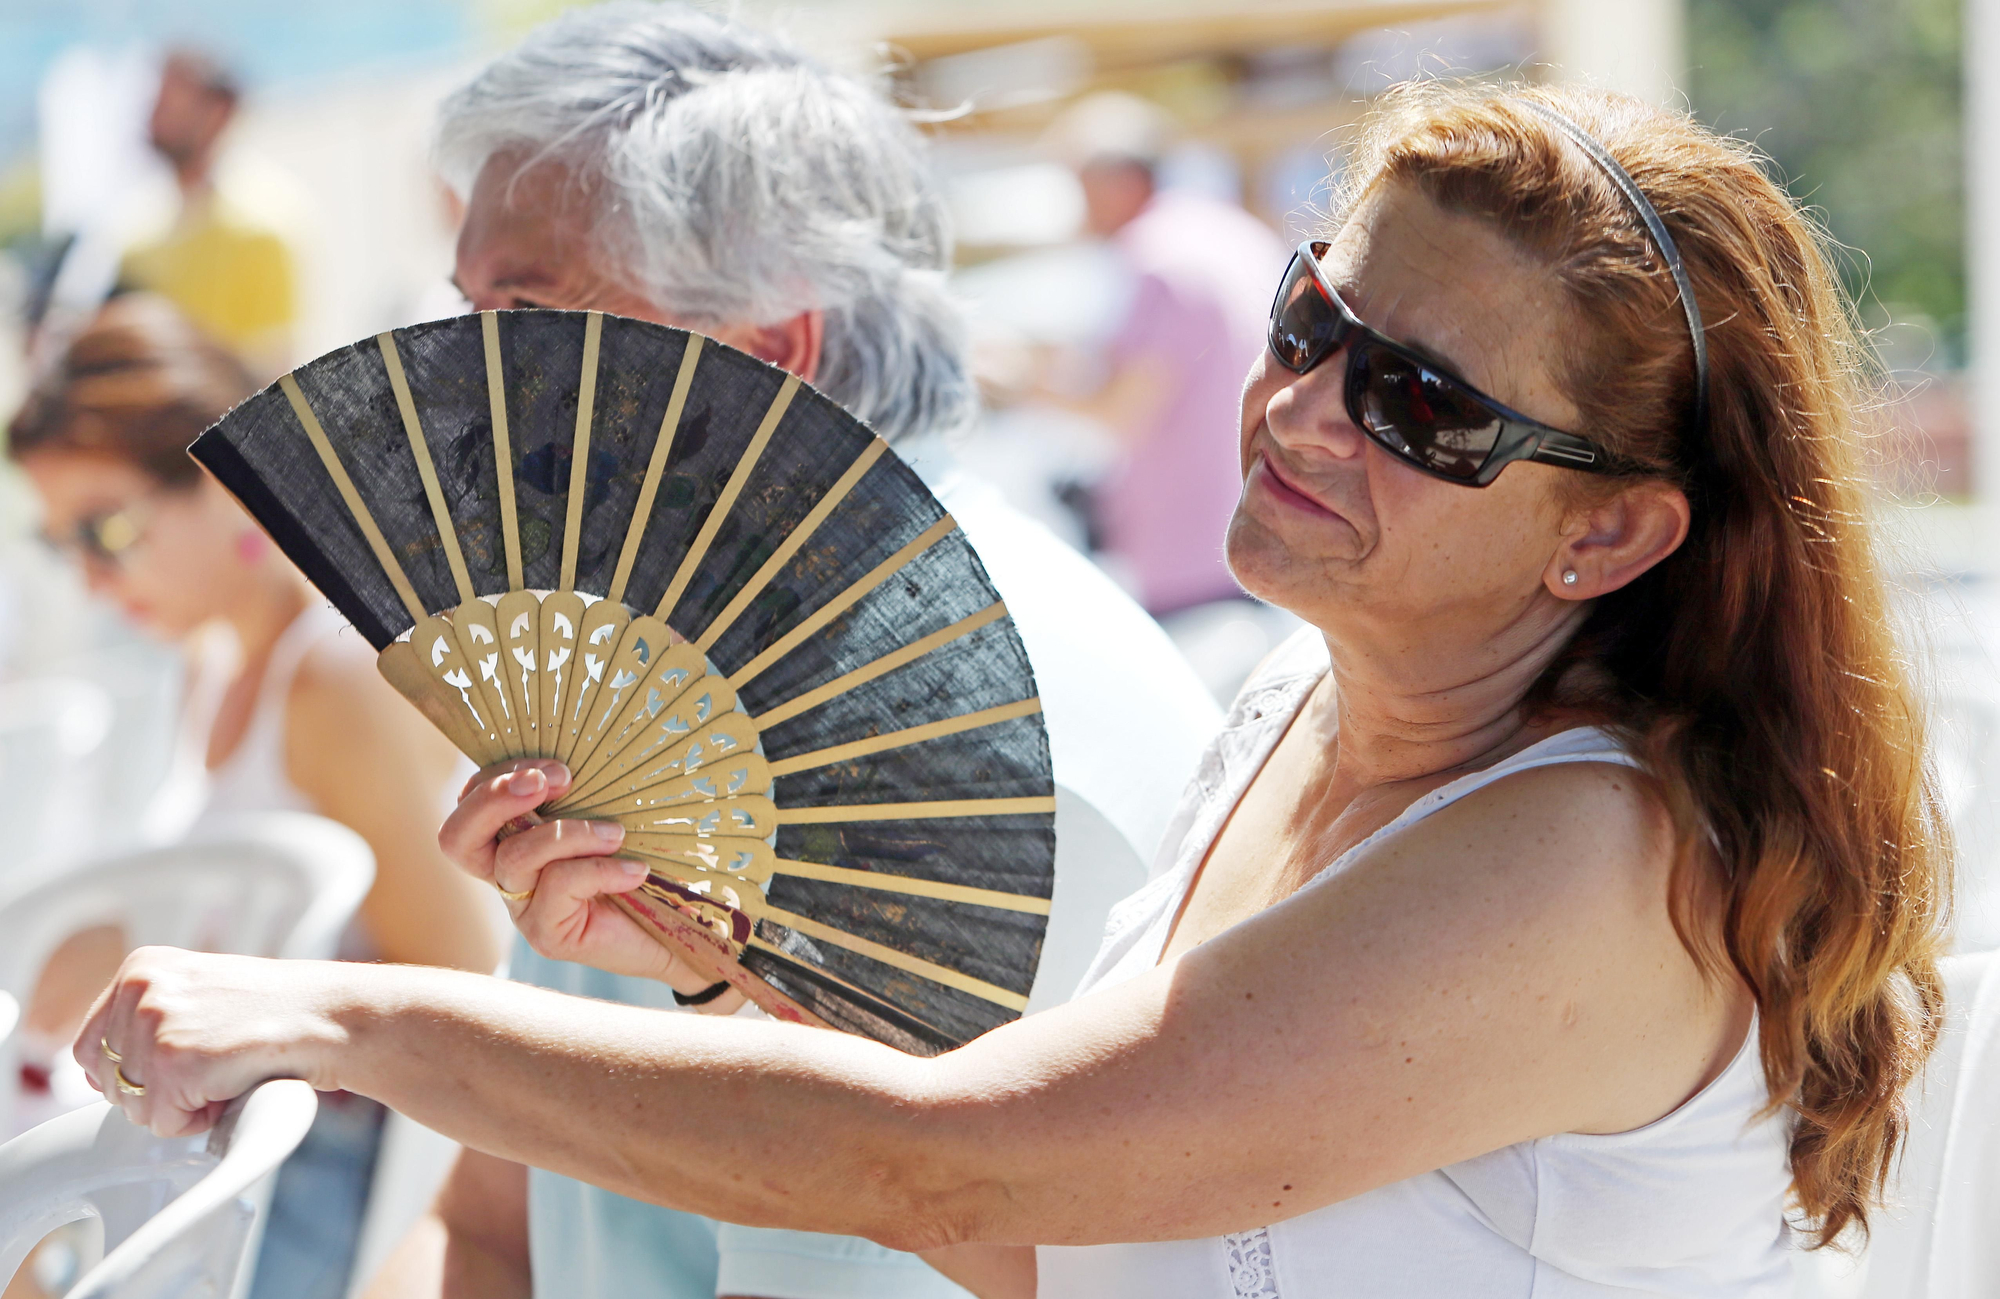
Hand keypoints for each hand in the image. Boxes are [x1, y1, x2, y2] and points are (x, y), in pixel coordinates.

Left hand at [75, 947, 350, 1136]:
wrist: (331, 1015)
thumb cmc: (279, 1012)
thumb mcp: (198, 995)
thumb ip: (146, 1022)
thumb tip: (101, 1075)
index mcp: (141, 968)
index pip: (88, 1047)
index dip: (132, 1073)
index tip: (178, 1067)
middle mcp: (139, 988)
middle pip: (106, 1082)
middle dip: (158, 1090)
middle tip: (215, 1066)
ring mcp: (154, 1022)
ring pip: (133, 1106)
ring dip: (182, 1105)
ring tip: (227, 1072)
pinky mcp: (173, 1060)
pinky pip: (163, 1122)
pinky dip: (200, 1119)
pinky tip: (233, 1084)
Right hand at [440, 760, 716, 992]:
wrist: (672, 933)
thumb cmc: (638, 863)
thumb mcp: (605, 817)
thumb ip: (582, 794)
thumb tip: (588, 752)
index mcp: (510, 838)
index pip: (467, 803)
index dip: (495, 778)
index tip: (556, 766)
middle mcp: (505, 873)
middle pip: (457, 836)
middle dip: (496, 797)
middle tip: (558, 779)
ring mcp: (522, 907)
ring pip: (516, 857)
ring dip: (571, 833)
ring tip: (617, 834)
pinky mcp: (546, 933)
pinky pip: (558, 884)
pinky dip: (601, 869)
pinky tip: (636, 870)